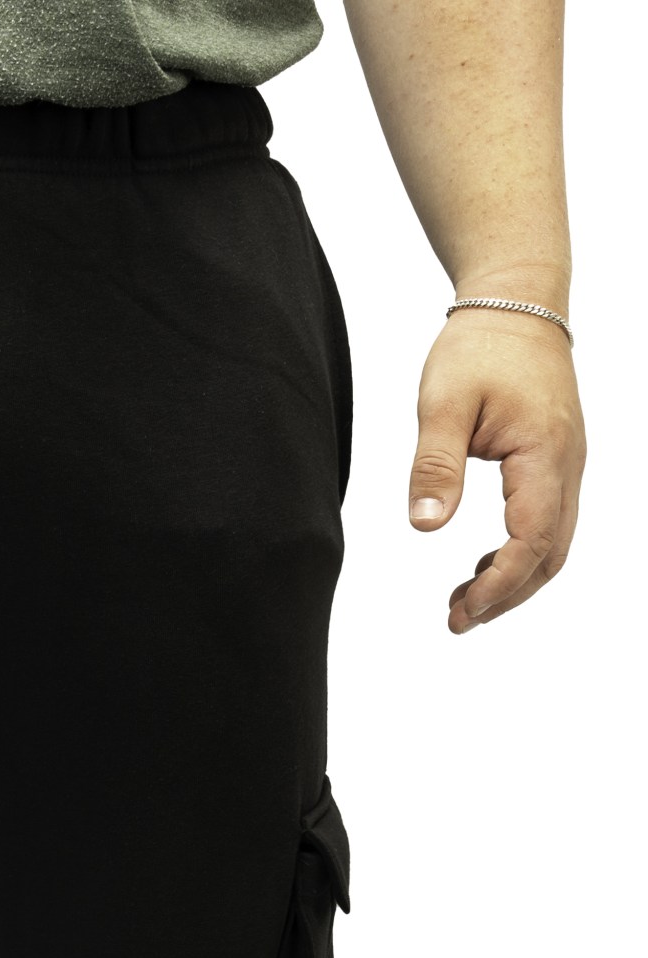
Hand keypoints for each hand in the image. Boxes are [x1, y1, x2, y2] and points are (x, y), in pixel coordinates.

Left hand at [406, 305, 584, 633]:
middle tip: (457, 622)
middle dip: (507, 596)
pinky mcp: (556, 462)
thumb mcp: (442, 402)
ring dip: (513, 581)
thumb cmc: (480, 346)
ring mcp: (566, 464)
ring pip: (554, 543)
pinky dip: (518, 554)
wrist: (518, 301)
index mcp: (543, 453)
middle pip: (551, 554)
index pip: (531, 539)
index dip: (499, 584)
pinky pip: (548, 522)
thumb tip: (424, 526)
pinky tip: (480, 567)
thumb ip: (434, 464)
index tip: (462, 611)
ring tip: (462, 605)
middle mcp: (566, 465)